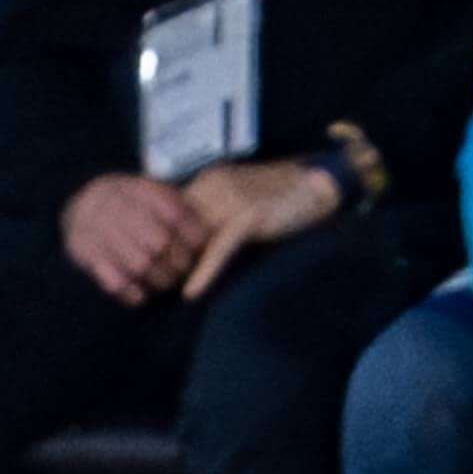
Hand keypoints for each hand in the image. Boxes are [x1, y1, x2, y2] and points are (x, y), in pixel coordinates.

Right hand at [61, 170, 205, 305]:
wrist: (81, 205)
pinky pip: (115, 281)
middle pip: (158, 242)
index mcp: (135, 188)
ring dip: (159, 279)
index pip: (175, 214)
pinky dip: (133, 292)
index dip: (193, 235)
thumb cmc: (131, 206)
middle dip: (177, 262)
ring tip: (163, 281)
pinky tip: (140, 292)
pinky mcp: (80, 249)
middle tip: (181, 268)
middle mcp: (113, 203)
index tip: (199, 246)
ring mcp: (94, 227)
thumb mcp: (152, 194)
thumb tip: (214, 235)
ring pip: (140, 264)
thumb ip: (180, 209)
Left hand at [174, 154, 345, 298]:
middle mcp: (213, 186)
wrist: (318, 184)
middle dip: (166, 253)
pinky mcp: (250, 216)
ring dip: (180, 266)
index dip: (161, 236)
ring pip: (193, 238)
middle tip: (157, 280)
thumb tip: (190, 241)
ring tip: (167, 289)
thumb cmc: (280, 196)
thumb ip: (214, 212)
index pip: (168, 211)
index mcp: (208, 181)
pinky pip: (219, 248)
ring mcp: (231, 200)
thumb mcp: (238, 198)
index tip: (153, 260)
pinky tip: (191, 291)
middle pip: (174, 225)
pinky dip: (204, 271)